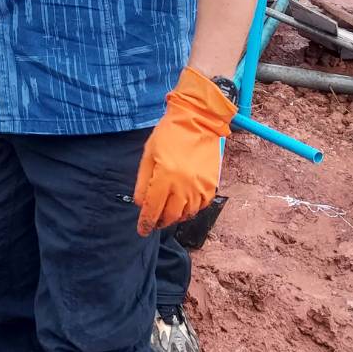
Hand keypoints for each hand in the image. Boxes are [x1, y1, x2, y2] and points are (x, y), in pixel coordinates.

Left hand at [133, 67, 236, 235]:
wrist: (197, 120)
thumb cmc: (168, 134)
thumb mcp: (148, 155)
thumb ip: (143, 182)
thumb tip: (141, 204)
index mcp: (165, 176)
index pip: (153, 208)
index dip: (146, 222)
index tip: (142, 230)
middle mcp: (184, 185)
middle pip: (170, 215)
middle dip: (160, 221)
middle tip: (154, 221)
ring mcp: (200, 186)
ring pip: (186, 214)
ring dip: (175, 217)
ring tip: (167, 212)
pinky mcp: (211, 185)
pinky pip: (200, 206)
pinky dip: (190, 209)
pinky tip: (182, 204)